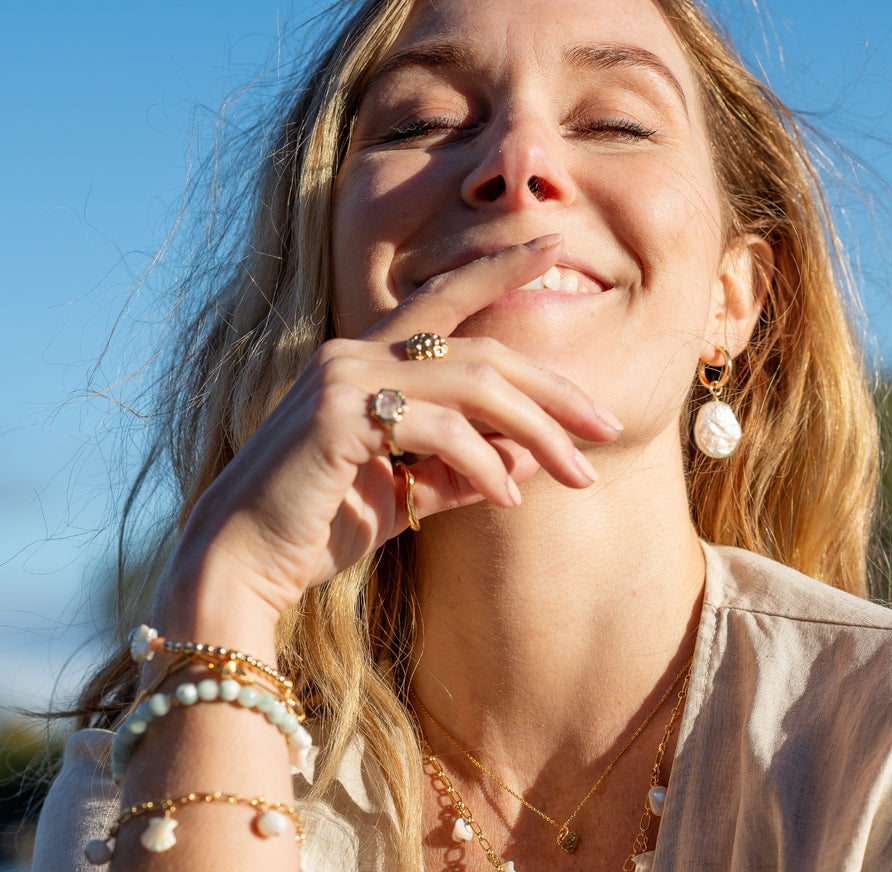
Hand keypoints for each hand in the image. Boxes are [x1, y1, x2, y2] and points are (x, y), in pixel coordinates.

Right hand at [156, 234, 622, 633]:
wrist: (240, 563)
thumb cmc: (318, 526)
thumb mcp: (406, 492)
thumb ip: (460, 469)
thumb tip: (528, 460)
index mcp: (365, 359)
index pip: (445, 301)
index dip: (498, 267)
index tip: (553, 246)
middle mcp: (354, 353)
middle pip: (481, 352)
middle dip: (554, 389)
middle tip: (608, 424)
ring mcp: (343, 379)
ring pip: (473, 385)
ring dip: (538, 431)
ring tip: (582, 474)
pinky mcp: (338, 417)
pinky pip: (439, 430)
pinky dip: (483, 462)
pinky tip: (510, 498)